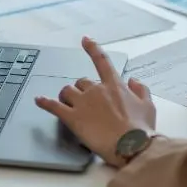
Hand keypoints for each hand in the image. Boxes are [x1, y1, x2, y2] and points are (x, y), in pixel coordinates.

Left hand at [35, 37, 155, 165]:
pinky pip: (53, 106)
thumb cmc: (141, 130)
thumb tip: (133, 80)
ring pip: (67, 91)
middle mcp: (97, 90)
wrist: (131, 146)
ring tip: (68, 105)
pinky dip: (44, 102)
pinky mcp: (73, 118)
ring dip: (66, 96)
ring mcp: (83, 103)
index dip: (93, 49)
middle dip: (82, 90)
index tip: (85, 40)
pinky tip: (39, 100)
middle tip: (85, 103)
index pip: (102, 61)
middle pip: (82, 82)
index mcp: (115, 86)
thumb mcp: (148, 106)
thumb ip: (141, 89)